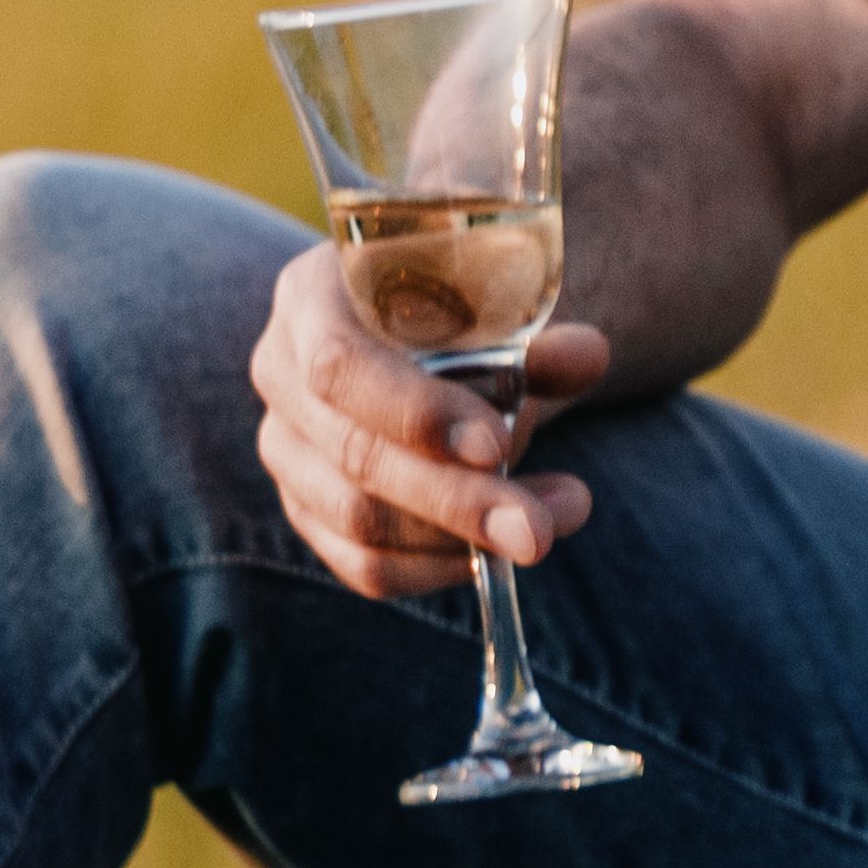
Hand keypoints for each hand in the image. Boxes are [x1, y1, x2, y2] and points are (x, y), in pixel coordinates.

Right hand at [249, 250, 610, 603]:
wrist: (424, 338)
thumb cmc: (458, 312)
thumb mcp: (495, 309)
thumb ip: (537, 337)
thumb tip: (586, 356)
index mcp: (313, 298)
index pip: (341, 366)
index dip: (414, 413)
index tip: (495, 447)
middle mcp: (281, 373)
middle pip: (354, 456)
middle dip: (456, 500)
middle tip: (539, 526)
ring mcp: (285, 448)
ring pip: (358, 521)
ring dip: (461, 539)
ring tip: (550, 522)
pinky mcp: (307, 508)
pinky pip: (364, 565)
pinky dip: (437, 569)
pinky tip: (497, 555)